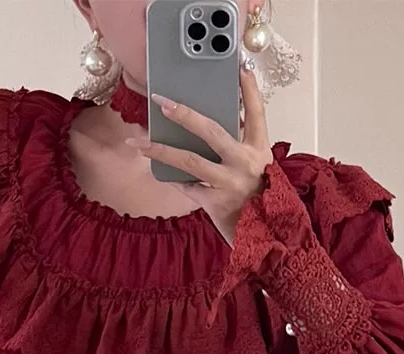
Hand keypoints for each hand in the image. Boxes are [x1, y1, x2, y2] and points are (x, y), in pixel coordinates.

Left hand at [141, 65, 270, 245]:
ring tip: (138, 142)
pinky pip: (187, 186)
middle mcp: (245, 163)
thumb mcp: (259, 169)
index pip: (256, 111)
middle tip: (161, 101)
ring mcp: (229, 183)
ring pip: (189, 160)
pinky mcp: (215, 203)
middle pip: (211, 130)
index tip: (239, 66)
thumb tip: (208, 129)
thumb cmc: (259, 201)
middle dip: (184, 114)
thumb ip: (240, 148)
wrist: (265, 238)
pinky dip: (174, 179)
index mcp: (260, 150)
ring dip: (160, 150)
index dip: (249, 88)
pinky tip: (160, 172)